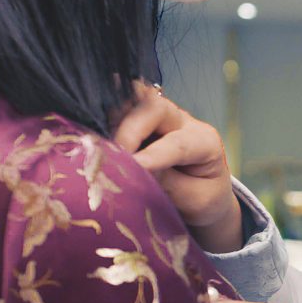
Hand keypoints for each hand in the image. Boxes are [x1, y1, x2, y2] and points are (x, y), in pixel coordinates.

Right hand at [112, 82, 240, 252]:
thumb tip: (134, 168)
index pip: (178, 143)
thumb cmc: (202, 198)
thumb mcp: (192, 199)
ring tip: (102, 149)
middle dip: (129, 130)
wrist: (204, 194)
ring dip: (113, 123)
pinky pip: (119, 111)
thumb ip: (166, 182)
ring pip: (133, 103)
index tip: (133, 166)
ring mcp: (159, 117)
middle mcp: (182, 121)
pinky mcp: (140, 120)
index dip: (153, 154)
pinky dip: (106, 123)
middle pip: (153, 107)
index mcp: (204, 141)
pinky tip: (97, 141)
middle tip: (111, 158)